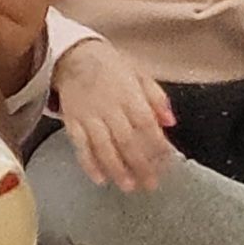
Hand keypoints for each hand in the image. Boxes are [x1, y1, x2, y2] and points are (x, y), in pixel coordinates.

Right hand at [53, 38, 175, 192]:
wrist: (74, 57)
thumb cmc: (112, 68)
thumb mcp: (140, 74)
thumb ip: (157, 98)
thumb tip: (171, 121)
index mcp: (129, 95)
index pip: (146, 124)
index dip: (157, 144)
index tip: (166, 162)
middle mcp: (109, 108)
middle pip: (126, 141)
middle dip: (140, 165)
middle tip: (150, 184)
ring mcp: (89, 117)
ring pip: (103, 147)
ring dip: (116, 169)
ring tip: (129, 187)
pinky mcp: (72, 123)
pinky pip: (80, 146)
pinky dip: (89, 164)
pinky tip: (100, 179)